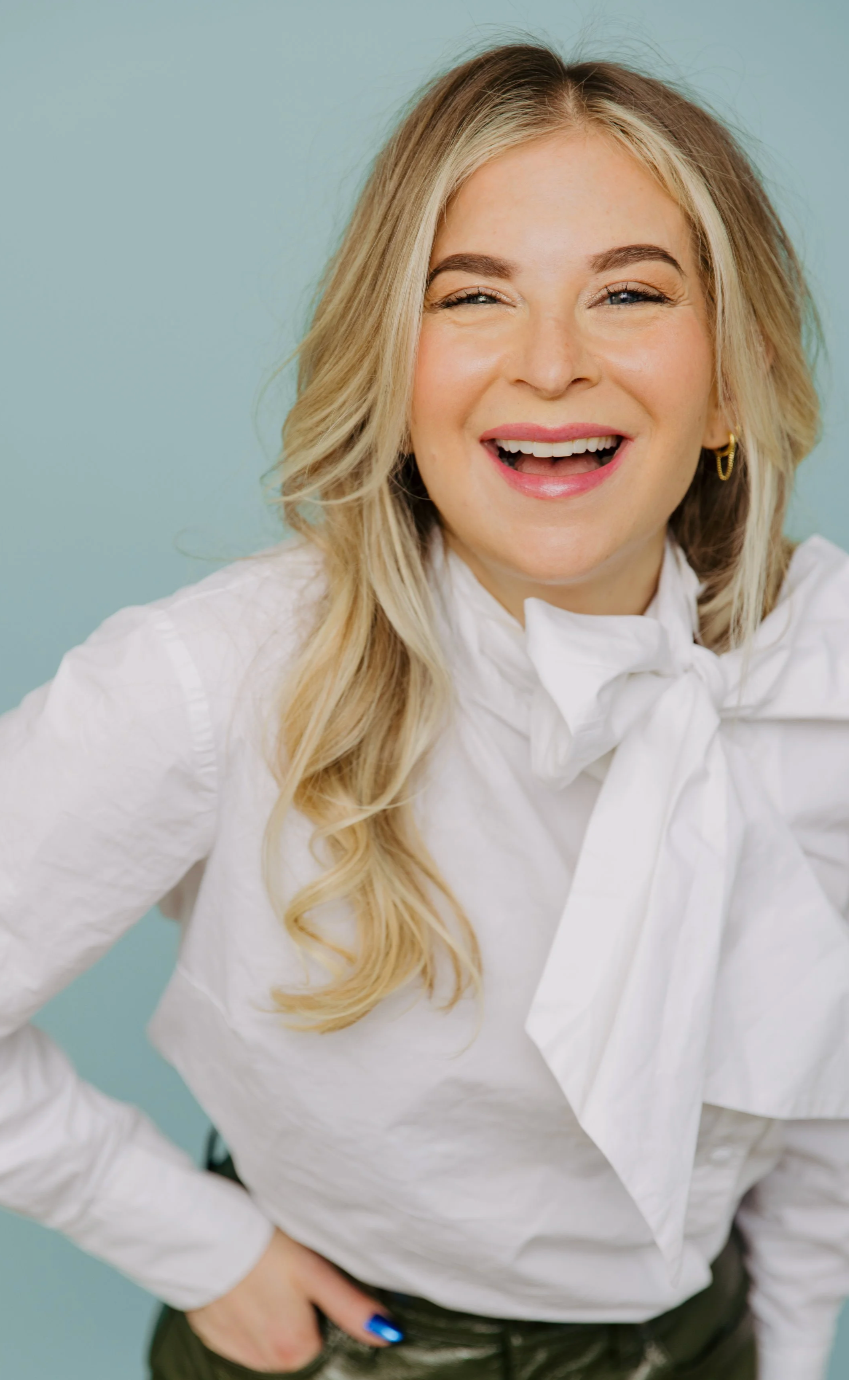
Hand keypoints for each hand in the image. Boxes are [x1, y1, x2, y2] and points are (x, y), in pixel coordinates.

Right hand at [185, 1227, 400, 1371]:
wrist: (202, 1232)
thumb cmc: (264, 1246)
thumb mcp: (316, 1271)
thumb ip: (353, 1308)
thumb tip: (389, 1334)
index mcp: (294, 1349)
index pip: (321, 1338)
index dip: (317, 1306)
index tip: (306, 1281)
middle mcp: (263, 1360)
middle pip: (293, 1342)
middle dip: (292, 1312)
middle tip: (284, 1274)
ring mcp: (232, 1348)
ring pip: (264, 1338)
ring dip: (266, 1313)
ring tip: (261, 1275)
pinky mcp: (208, 1332)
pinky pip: (235, 1330)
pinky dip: (240, 1311)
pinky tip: (240, 1282)